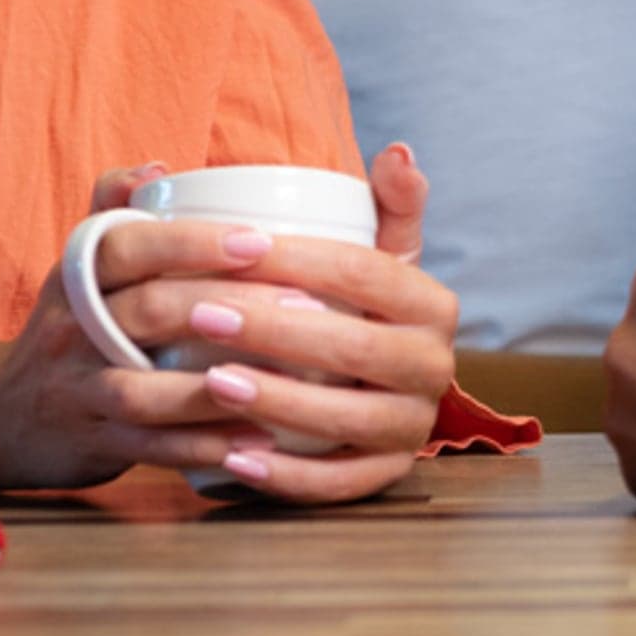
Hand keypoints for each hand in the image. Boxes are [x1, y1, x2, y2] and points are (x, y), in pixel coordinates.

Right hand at [0, 162, 294, 489]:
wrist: (4, 416)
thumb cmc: (72, 328)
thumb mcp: (80, 267)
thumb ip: (117, 211)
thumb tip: (159, 166)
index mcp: (78, 276)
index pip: (128, 245)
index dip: (191, 242)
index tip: (259, 238)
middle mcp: (71, 330)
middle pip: (148, 310)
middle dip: (228, 303)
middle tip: (303, 302)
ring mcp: (77, 391)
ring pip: (145, 388)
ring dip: (217, 385)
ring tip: (289, 377)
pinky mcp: (91, 443)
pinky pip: (149, 447)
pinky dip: (202, 446)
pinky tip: (256, 442)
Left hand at [171, 153, 458, 502]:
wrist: (381, 388)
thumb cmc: (362, 308)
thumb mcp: (386, 255)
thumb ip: (392, 203)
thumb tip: (397, 151)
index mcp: (433, 305)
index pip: (366, 274)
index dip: (301, 260)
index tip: (234, 248)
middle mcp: (435, 368)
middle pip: (352, 348)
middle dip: (271, 330)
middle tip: (199, 314)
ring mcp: (412, 428)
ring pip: (344, 421)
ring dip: (274, 402)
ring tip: (211, 382)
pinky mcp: (384, 476)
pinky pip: (337, 484)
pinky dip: (286, 477)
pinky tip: (232, 458)